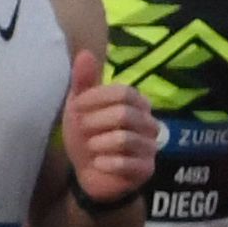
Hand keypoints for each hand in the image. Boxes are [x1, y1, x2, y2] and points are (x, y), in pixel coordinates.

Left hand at [60, 45, 161, 203]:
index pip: (124, 92)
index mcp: (137, 104)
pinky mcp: (146, 170)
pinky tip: (98, 163)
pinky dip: (106, 163)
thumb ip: (83, 82)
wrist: (89, 174)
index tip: (76, 108)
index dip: (96, 99)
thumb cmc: (88, 135)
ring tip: (91, 147)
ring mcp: (150, 148)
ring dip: (98, 143)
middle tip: (81, 130)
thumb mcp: (80, 107)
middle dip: (94, 122)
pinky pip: (127, 164)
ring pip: (125, 139)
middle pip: (124, 114)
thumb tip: (85, 52)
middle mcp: (149, 124)